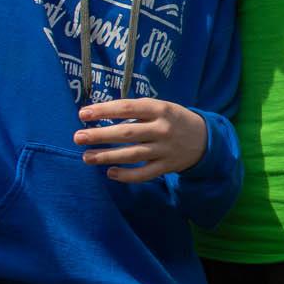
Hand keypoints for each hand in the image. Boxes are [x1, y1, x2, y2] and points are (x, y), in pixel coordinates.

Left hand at [75, 97, 206, 180]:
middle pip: (127, 133)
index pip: (127, 108)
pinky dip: (127, 175)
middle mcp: (162, 129)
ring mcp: (165, 150)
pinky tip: (110, 173)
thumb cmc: (173, 119)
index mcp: (160, 109)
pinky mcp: (167, 166)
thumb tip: (100, 115)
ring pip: (132, 155)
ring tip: (87, 157)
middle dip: (100, 135)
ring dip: (107, 157)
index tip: (83, 114)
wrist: (205, 139)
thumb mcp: (160, 107)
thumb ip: (136, 111)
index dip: (104, 111)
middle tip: (78, 137)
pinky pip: (144, 174)